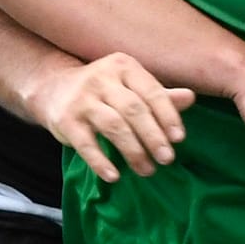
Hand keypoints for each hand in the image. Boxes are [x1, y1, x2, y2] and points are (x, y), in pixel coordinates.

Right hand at [31, 52, 193, 183]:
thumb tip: (191, 97)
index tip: (179, 138)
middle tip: (167, 159)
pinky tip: (114, 176)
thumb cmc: (104, 90)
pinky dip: (100, 161)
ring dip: (133, 151)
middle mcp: (101, 78)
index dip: (167, 115)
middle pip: (134, 110)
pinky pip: (85, 143)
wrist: (53, 88)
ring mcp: (81, 99)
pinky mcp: (65, 120)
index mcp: (124, 67)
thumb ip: (159, 95)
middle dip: (153, 136)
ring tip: (147, 170)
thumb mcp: (131, 87)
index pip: (152, 91)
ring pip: (113, 126)